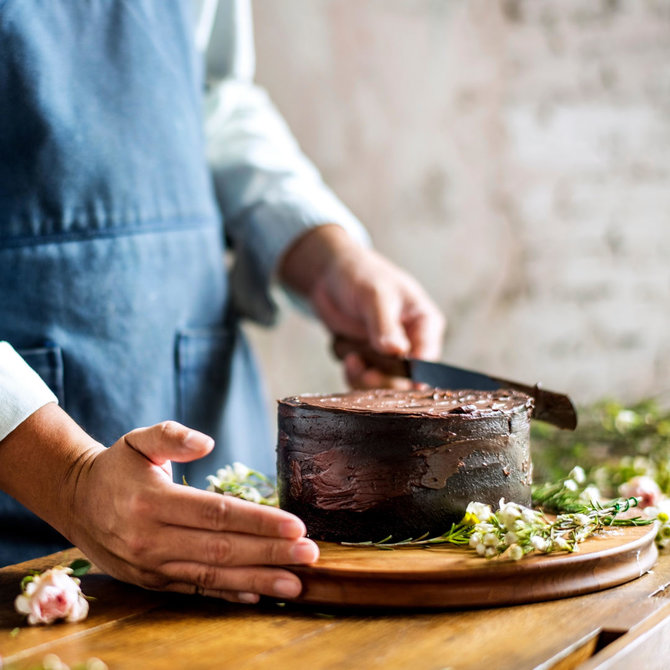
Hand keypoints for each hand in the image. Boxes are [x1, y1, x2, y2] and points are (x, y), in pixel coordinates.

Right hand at [0, 405, 318, 603]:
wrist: (75, 502)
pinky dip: (228, 594)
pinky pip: (196, 590)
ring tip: (296, 583)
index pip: (216, 514)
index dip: (258, 521)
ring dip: (258, 579)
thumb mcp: (137, 440)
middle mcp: (151, 540)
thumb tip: (208, 442)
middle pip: (222, 549)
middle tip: (310, 555)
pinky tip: (257, 594)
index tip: (296, 525)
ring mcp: (152, 567)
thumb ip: (172, 435)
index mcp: (152, 502)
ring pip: (213, 575)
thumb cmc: (116, 467)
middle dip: (270, 553)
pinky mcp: (153, 581)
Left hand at [279, 224, 445, 387]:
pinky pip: (362, 379)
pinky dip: (353, 375)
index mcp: (424, 323)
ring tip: (352, 360)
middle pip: (407, 378)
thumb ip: (385, 325)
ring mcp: (388, 353)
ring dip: (366, 378)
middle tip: (368, 375)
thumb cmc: (361, 275)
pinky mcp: (367, 359)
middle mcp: (411, 342)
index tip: (406, 384)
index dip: (419, 375)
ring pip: (383, 383)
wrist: (330, 274)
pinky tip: (348, 359)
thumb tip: (397, 352)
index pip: (429, 356)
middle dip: (387, 380)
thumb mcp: (375, 295)